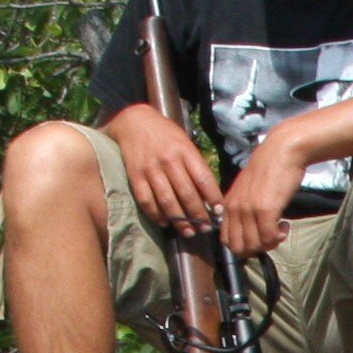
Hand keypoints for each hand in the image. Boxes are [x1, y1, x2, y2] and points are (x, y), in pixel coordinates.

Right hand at [109, 105, 218, 232]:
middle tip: (205, 228)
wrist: (133, 121)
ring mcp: (151, 169)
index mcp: (185, 150)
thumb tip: (209, 195)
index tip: (219, 213)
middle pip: (186, 193)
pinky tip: (164, 223)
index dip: (213, 199)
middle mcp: (168, 160)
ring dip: (179, 220)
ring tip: (188, 231)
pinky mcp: (135, 176)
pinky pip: (146, 200)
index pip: (203, 179)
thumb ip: (195, 165)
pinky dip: (156, 215)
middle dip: (198, 214)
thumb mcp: (185, 142)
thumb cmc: (165, 134)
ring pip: (167, 200)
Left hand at [215, 119, 303, 258]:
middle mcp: (234, 209)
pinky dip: (279, 237)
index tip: (259, 238)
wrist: (282, 150)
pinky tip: (285, 226)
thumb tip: (252, 229)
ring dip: (270, 244)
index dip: (243, 246)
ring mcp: (248, 210)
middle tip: (270, 237)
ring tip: (280, 230)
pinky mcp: (265, 210)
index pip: (226, 240)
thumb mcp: (248, 190)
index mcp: (228, 205)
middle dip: (257, 249)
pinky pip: (269, 237)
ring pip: (254, 245)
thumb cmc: (269, 168)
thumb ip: (244, 208)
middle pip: (239, 247)